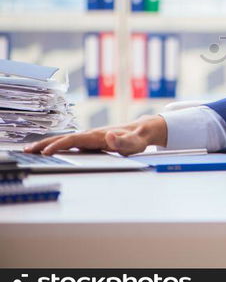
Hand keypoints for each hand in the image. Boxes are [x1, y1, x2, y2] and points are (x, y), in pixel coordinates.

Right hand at [23, 115, 167, 156]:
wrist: (142, 130)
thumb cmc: (138, 138)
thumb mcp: (135, 143)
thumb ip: (123, 142)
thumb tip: (109, 135)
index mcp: (98, 136)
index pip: (75, 140)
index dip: (60, 145)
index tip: (45, 151)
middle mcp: (91, 134)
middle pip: (65, 138)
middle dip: (46, 143)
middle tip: (27, 150)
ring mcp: (90, 137)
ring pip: (65, 139)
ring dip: (47, 144)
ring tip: (30, 150)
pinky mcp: (90, 140)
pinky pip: (70, 142)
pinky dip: (56, 145)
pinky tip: (47, 150)